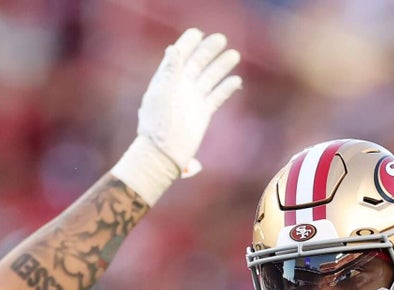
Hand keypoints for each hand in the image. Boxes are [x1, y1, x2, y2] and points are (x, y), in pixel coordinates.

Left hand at [137, 28, 241, 175]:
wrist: (163, 153)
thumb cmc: (157, 124)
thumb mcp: (161, 94)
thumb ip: (169, 71)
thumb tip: (174, 49)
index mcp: (168, 80)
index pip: (179, 56)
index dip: (188, 43)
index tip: (199, 33)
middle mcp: (181, 87)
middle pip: (198, 63)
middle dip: (209, 50)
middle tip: (221, 39)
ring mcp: (193, 100)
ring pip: (210, 78)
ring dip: (221, 66)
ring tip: (234, 54)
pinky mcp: (203, 113)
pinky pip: (217, 97)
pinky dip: (226, 88)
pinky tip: (236, 80)